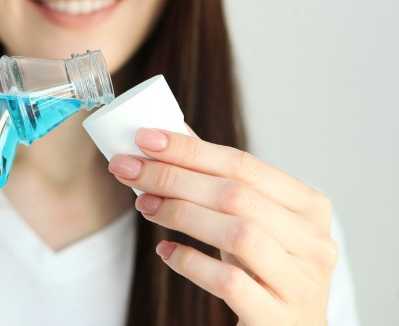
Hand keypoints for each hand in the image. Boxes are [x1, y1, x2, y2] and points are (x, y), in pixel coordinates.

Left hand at [108, 127, 336, 324]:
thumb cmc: (266, 270)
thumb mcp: (253, 221)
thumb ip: (220, 181)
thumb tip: (172, 134)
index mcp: (310, 206)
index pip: (244, 165)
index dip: (190, 149)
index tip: (144, 139)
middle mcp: (313, 241)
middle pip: (236, 195)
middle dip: (173, 177)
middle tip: (128, 169)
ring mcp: (299, 282)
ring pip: (238, 233)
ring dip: (180, 214)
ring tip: (145, 206)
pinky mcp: (277, 317)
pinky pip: (228, 281)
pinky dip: (190, 262)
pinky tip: (166, 252)